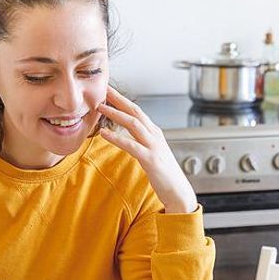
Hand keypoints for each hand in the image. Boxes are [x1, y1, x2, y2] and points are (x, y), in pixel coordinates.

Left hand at [97, 86, 197, 213]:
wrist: (178, 191)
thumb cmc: (163, 173)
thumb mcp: (152, 151)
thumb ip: (141, 140)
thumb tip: (126, 134)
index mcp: (154, 132)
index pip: (136, 110)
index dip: (122, 99)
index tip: (108, 91)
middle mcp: (155, 135)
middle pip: (135, 110)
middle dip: (119, 98)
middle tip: (103, 88)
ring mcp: (154, 146)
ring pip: (133, 124)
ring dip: (116, 114)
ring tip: (100, 108)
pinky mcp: (151, 159)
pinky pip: (131, 145)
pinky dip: (117, 138)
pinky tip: (104, 133)